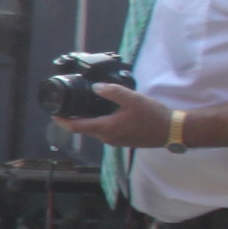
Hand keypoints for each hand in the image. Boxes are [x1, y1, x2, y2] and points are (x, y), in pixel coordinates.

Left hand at [57, 80, 172, 147]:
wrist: (173, 130)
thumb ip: (112, 92)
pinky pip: (105, 132)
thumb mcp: (132, 99)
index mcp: (107, 128)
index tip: (54, 113)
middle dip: (73, 120)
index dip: (62, 121)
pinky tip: (103, 113)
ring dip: (86, 122)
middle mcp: (108, 138)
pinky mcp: (123, 140)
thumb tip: (96, 87)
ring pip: (94, 131)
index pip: (76, 127)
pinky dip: (98, 124)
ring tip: (82, 108)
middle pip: (84, 129)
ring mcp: (115, 141)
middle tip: (67, 107)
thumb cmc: (154, 116)